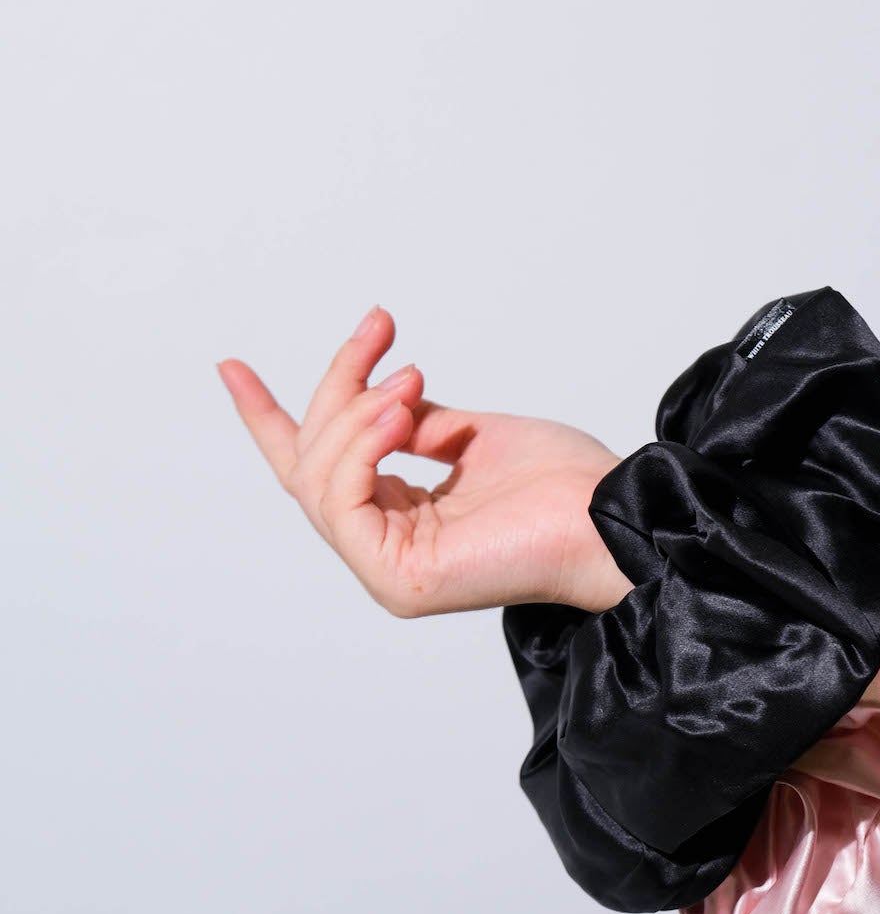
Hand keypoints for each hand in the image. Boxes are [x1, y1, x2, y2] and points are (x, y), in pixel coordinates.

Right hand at [216, 304, 632, 615]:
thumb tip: (379, 395)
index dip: (270, 419)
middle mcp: (388, 552)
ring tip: (406, 377)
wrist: (614, 514)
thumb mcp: (473, 435)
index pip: (320, 470)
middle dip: (336, 386)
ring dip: (355, 413)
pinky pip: (342, 503)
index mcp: (404, 523)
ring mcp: (388, 573)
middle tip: (381, 331)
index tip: (230, 366)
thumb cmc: (566, 485)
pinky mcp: (398, 581)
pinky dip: (361, 447)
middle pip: (314, 463)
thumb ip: (416, 423)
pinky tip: (399, 412)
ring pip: (320, 479)